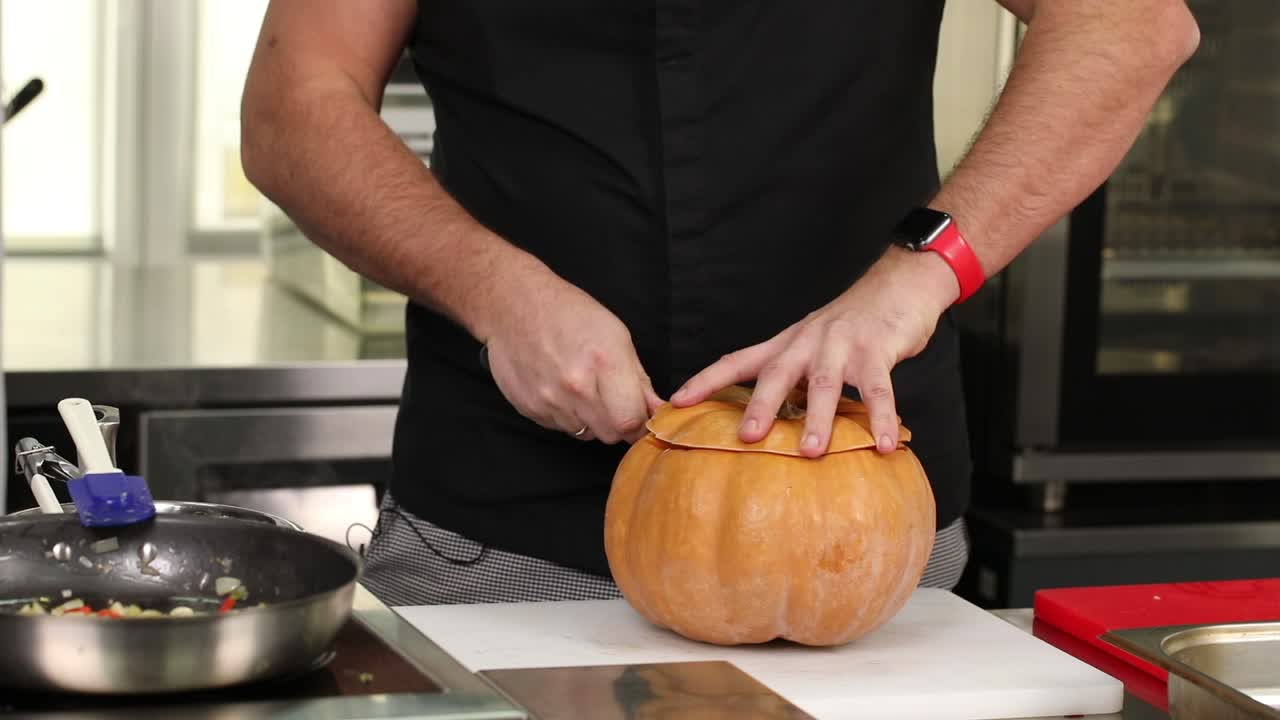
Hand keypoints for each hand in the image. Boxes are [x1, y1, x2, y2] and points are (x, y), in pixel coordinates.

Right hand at [482, 264, 662, 443]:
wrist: (513, 305)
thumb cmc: (568, 313)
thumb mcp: (616, 335)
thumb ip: (638, 379)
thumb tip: (657, 410)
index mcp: (604, 362)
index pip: (631, 421)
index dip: (639, 422)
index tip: (637, 414)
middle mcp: (576, 385)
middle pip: (610, 434)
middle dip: (617, 422)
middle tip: (611, 400)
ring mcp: (549, 399)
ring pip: (585, 433)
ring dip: (590, 419)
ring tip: (582, 388)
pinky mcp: (529, 408)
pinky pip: (559, 427)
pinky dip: (566, 415)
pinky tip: (560, 389)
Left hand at [670, 246, 958, 456]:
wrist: (898, 284)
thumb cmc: (852, 324)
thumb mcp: (811, 344)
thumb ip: (791, 376)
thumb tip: (765, 420)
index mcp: (785, 344)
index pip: (736, 361)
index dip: (705, 381)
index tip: (676, 402)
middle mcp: (807, 342)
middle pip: (776, 374)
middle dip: (760, 406)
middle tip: (747, 438)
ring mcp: (842, 345)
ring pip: (825, 385)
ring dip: (818, 419)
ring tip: (811, 452)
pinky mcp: (877, 350)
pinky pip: (879, 390)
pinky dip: (881, 419)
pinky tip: (883, 445)